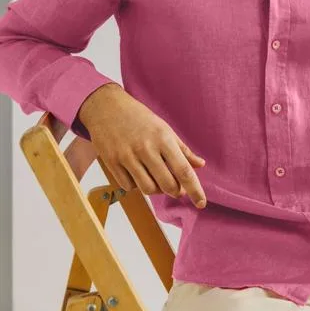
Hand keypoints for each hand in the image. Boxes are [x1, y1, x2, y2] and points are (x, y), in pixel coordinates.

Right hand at [78, 83, 206, 207]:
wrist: (107, 107)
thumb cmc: (139, 118)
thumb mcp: (164, 128)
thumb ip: (182, 149)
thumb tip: (200, 165)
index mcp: (163, 138)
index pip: (183, 169)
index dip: (194, 189)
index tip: (201, 203)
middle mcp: (146, 148)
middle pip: (167, 184)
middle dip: (175, 191)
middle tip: (177, 189)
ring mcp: (127, 156)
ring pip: (148, 189)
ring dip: (156, 190)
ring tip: (157, 179)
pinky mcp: (112, 163)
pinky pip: (129, 186)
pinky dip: (136, 185)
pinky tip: (137, 173)